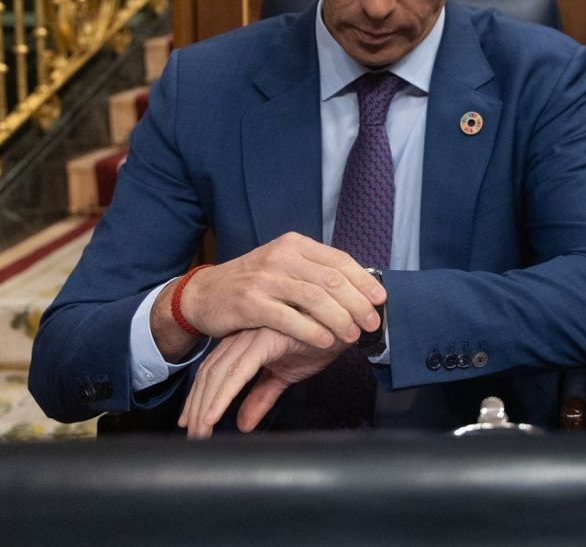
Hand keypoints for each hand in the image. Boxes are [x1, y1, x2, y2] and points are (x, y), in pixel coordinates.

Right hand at [151, 232, 384, 360]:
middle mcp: (282, 256)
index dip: (363, 280)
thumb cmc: (253, 284)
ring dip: (340, 319)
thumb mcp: (285, 267)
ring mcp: (265, 278)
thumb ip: (315, 272)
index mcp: (295, 245)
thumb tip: (358, 287)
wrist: (205, 294)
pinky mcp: (251, 302)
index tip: (380, 298)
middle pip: (331, 280)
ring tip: (353, 335)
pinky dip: (312, 330)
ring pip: (315, 298)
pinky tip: (326, 341)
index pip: (339, 260)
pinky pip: (289, 318)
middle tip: (372, 322)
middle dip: (358, 303)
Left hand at [179, 327, 342, 438]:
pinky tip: (213, 416)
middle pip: (210, 372)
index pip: (214, 370)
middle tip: (192, 435)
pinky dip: (223, 395)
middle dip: (197, 406)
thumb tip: (243, 424)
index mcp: (247, 340)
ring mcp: (255, 334)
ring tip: (201, 431)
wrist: (351, 320)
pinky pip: (238, 371)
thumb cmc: (322, 340)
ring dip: (205, 406)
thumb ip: (263, 395)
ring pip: (219, 373)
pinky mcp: (268, 338)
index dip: (199, 397)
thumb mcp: (288, 373)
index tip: (191, 423)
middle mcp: (246, 334)